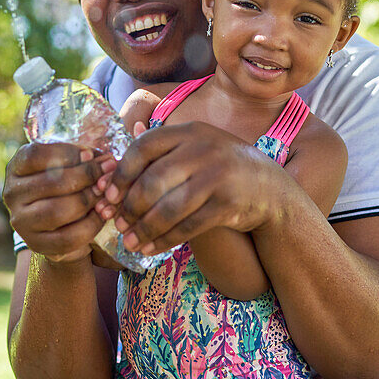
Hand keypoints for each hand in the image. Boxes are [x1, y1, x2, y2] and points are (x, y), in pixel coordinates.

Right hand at [3, 142, 115, 263]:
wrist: (55, 225)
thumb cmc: (62, 185)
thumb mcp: (66, 166)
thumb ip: (83, 160)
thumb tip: (105, 161)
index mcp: (16, 168)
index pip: (35, 155)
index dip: (66, 153)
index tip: (90, 154)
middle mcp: (13, 194)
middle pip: (51, 183)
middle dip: (86, 176)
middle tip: (107, 172)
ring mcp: (21, 221)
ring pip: (57, 211)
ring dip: (88, 200)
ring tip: (104, 193)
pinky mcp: (36, 244)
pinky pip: (68, 238)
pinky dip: (91, 225)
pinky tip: (101, 214)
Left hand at [100, 122, 293, 254]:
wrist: (270, 190)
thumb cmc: (221, 169)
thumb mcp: (195, 148)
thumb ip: (161, 150)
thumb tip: (116, 151)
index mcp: (190, 130)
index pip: (145, 147)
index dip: (122, 172)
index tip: (107, 194)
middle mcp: (204, 148)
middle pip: (154, 179)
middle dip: (130, 206)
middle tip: (116, 223)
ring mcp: (218, 175)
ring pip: (169, 207)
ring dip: (144, 228)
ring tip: (129, 242)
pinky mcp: (228, 203)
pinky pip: (188, 226)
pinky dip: (165, 240)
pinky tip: (150, 248)